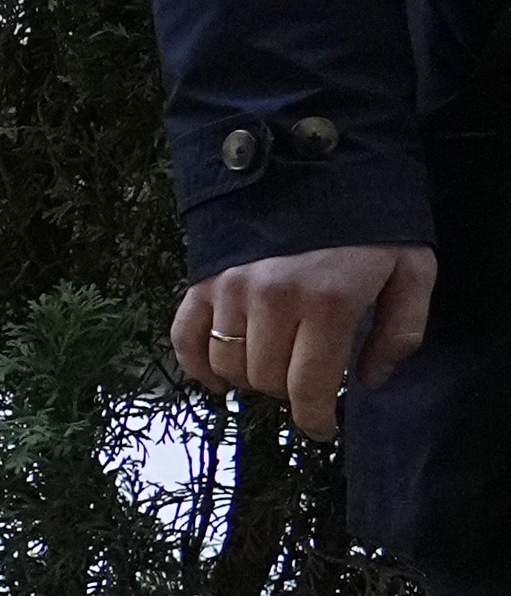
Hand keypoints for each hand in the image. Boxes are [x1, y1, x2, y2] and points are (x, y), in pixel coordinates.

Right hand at [177, 244, 436, 441]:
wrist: (319, 168)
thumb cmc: (371, 227)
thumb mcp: (411, 272)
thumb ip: (401, 331)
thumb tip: (370, 381)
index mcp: (327, 302)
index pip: (308, 386)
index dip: (315, 419)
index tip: (323, 428)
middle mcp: (271, 299)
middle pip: (267, 378)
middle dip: (289, 391)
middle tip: (307, 380)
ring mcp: (230, 289)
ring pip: (229, 364)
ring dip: (251, 378)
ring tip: (274, 368)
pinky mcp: (203, 281)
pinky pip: (184, 337)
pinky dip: (197, 366)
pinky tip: (218, 381)